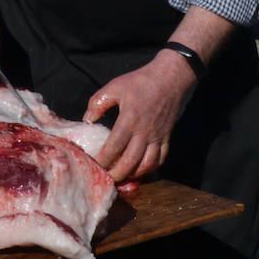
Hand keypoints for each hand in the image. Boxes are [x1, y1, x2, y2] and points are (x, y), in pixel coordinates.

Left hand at [82, 53, 194, 181]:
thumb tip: (87, 120)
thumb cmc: (140, 82)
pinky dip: (150, 168)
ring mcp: (157, 137)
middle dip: (117, 174)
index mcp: (129, 120)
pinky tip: (140, 170)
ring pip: (146, 164)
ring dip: (134, 174)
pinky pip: (160, 159)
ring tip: (122, 178)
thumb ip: (98, 103)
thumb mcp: (114, 87)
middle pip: (130, 161)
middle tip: (107, 179)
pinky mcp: (166, 137)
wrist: (170, 78)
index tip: (94, 166)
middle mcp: (144, 132)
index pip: (114, 147)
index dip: (103, 160)